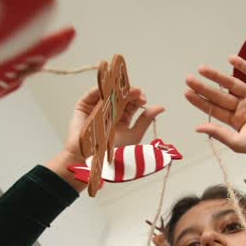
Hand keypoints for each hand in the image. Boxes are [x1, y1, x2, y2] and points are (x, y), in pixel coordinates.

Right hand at [48, 86, 165, 188]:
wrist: (91, 160)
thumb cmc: (113, 153)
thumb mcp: (134, 135)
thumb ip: (145, 120)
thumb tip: (161, 107)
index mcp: (123, 119)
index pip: (132, 104)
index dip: (137, 99)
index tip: (143, 98)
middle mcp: (110, 112)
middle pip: (121, 96)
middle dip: (129, 93)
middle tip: (136, 92)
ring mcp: (97, 108)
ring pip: (108, 94)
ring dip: (117, 89)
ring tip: (125, 88)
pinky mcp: (84, 106)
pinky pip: (92, 95)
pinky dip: (100, 88)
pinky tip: (109, 86)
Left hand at [184, 56, 245, 155]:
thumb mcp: (238, 142)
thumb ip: (218, 133)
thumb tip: (198, 128)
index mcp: (238, 123)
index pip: (215, 110)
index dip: (200, 102)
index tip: (187, 93)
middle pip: (220, 96)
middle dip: (204, 88)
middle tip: (188, 79)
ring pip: (233, 84)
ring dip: (218, 76)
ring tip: (202, 69)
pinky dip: (243, 66)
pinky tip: (231, 59)